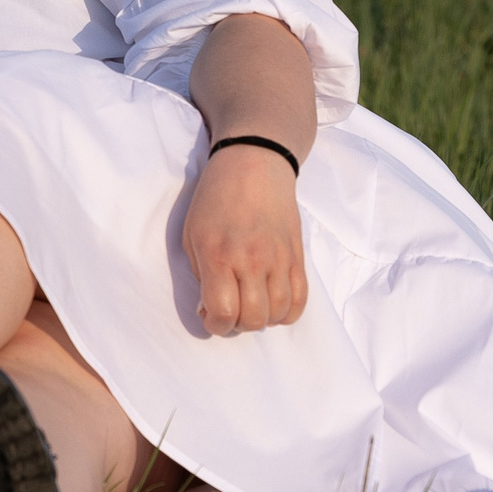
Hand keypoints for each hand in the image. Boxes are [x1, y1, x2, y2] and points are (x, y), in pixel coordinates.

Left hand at [180, 146, 307, 334]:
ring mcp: (279, 260)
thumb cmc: (215, 199)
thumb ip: (200, 275)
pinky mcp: (298, 257)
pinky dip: (287, 313)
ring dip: (262, 320)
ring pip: (278, 314)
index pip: (224, 311)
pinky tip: (273, 305)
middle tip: (230, 311)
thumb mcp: (191, 234)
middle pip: (253, 319)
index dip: (215, 325)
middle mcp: (252, 260)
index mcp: (218, 255)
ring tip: (250, 305)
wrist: (254, 166)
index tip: (210, 317)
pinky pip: (301, 300)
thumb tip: (210, 309)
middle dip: (237, 325)